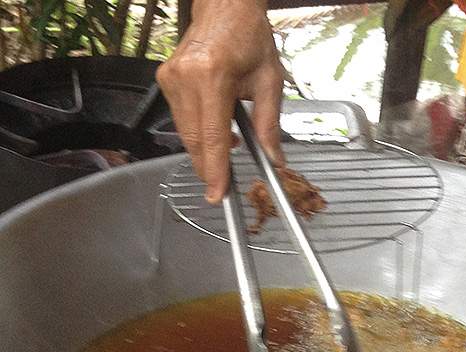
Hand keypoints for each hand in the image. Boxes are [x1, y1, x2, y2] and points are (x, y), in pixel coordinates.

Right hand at [156, 0, 285, 204]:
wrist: (225, 7)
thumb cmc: (249, 37)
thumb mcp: (270, 81)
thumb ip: (271, 125)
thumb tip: (275, 158)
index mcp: (213, 76)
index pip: (214, 136)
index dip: (216, 169)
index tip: (218, 192)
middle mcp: (186, 78)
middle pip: (195, 140)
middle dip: (208, 167)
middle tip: (222, 187)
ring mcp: (171, 78)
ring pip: (185, 133)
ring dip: (205, 150)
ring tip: (229, 150)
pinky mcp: (165, 80)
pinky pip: (180, 119)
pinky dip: (198, 132)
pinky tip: (217, 128)